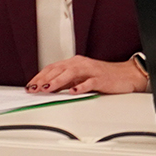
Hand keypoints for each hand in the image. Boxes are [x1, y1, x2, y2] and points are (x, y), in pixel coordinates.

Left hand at [26, 55, 147, 94]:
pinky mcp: (101, 78)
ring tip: (47, 89)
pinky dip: (80, 87)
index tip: (29, 86)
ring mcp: (91, 70)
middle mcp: (81, 64)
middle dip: (44, 79)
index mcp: (74, 63)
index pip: (52, 68)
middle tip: (33, 89)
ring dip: (58, 82)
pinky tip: (73, 92)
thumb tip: (48, 90)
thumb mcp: (81, 79)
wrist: (126, 75)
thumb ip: (66, 82)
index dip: (39, 76)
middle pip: (59, 69)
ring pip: (71, 73)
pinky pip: (89, 82)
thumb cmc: (103, 77)